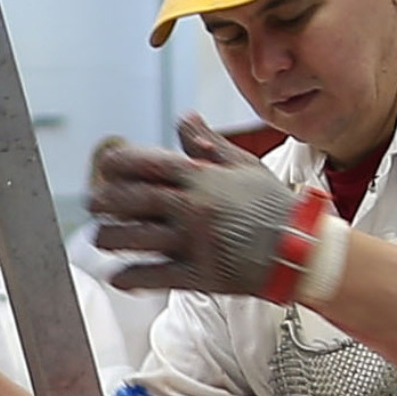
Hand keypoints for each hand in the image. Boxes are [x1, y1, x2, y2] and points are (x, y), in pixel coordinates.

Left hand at [88, 117, 299, 296]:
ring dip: (109, 238)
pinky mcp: (199, 275)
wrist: (303, 249)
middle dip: (103, 202)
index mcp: (201, 177)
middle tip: (93, 205)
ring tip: (103, 238)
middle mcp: (192, 206)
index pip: (145, 163)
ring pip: (132, 238)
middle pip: (128, 200)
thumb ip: (208, 143)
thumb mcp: (244, 166)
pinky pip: (151, 276)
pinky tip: (119, 276)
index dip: (116, 166)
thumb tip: (184, 118)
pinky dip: (128, 277)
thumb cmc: (273, 206)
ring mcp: (193, 242)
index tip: (106, 169)